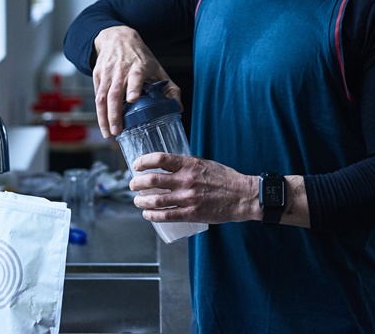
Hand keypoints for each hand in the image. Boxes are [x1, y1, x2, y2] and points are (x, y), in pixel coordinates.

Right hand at [91, 26, 180, 137]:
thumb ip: (170, 87)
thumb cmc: (139, 56)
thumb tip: (178, 107)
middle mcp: (120, 70)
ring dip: (103, 117)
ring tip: (108, 133)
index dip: (133, 87)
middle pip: (115, 93)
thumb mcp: (157, 68)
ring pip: (102, 97)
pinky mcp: (97, 76)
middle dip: (114, 114)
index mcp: (138, 66)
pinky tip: (104, 124)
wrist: (117, 38)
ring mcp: (107, 73)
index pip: (135, 77)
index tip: (132, 99)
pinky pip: (96, 96)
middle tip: (117, 131)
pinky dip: (99, 111)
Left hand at [128, 153, 256, 224]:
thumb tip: (168, 166)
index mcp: (189, 164)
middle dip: (136, 183)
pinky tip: (147, 214)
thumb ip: (186, 165)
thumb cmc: (225, 178)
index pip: (159, 159)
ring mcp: (188, 198)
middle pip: (152, 180)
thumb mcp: (204, 163)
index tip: (136, 165)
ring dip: (141, 201)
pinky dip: (153, 216)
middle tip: (132, 185)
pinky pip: (166, 216)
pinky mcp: (192, 214)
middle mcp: (186, 180)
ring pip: (155, 200)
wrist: (243, 196)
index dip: (143, 162)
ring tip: (137, 201)